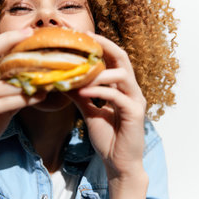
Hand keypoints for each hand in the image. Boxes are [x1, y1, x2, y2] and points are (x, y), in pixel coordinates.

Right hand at [0, 28, 45, 167]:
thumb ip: (10, 87)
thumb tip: (37, 73)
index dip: (5, 39)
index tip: (27, 31)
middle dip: (9, 43)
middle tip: (32, 35)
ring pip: (2, 85)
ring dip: (27, 81)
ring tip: (48, 76)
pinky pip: (4, 103)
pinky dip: (23, 99)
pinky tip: (39, 96)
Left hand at [67, 32, 146, 178]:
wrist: (118, 163)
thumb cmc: (107, 137)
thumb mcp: (89, 111)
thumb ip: (80, 95)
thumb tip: (63, 81)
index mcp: (122, 87)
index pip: (114, 59)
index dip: (101, 45)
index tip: (82, 35)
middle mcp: (131, 90)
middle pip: (122, 58)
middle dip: (105, 45)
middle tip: (86, 37)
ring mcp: (135, 101)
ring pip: (122, 75)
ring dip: (99, 72)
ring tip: (80, 73)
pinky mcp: (134, 114)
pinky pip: (117, 96)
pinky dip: (100, 91)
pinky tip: (83, 92)